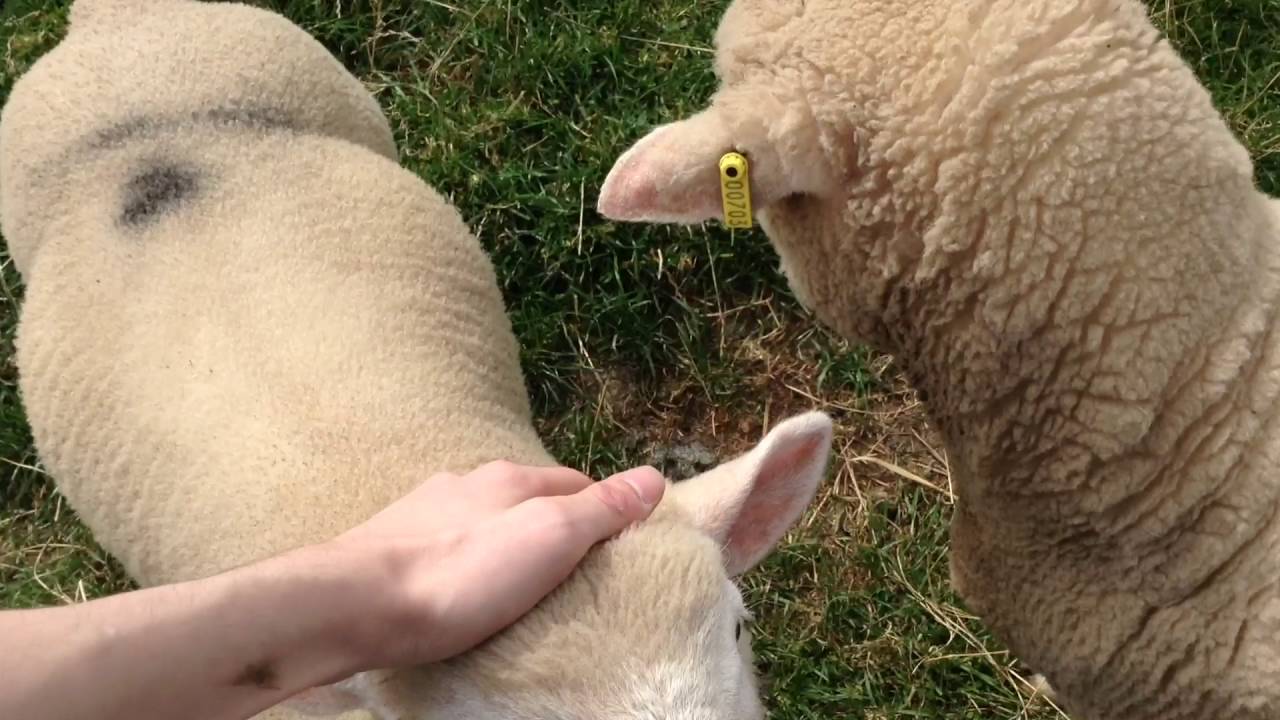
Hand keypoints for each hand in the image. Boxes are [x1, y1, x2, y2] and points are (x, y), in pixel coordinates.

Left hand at [329, 461, 666, 669]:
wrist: (355, 604)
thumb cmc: (461, 574)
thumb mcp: (550, 538)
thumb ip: (600, 508)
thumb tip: (654, 477)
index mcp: (511, 478)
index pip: (577, 483)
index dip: (602, 513)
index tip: (616, 549)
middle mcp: (467, 482)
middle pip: (528, 500)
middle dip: (551, 526)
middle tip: (570, 573)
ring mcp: (425, 510)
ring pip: (482, 520)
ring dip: (502, 542)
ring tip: (514, 585)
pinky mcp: (392, 543)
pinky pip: (444, 545)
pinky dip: (463, 560)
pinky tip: (460, 586)